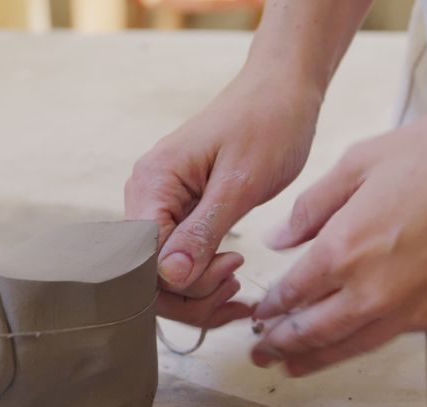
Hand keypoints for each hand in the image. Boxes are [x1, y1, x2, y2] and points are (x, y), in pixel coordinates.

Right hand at [125, 71, 321, 327]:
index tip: (231, 269)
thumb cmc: (267, 124)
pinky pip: (178, 259)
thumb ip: (202, 231)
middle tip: (237, 285)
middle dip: (192, 295)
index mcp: (152, 183)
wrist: (282, 91)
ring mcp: (159, 205)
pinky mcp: (179, 211)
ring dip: (199, 291)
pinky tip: (231, 277)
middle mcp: (145, 195)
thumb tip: (170, 277)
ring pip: (163, 274)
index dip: (183, 282)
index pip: (144, 260)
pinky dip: (204, 277)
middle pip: (148, 275)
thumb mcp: (240, 183)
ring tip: (238, 281)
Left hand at [251, 107, 426, 374]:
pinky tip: (362, 333)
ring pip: (355, 346)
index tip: (259, 315)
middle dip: (281, 346)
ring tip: (295, 366)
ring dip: (319, 358)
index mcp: (344, 250)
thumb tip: (278, 240)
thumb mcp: (362, 161)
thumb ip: (312, 207)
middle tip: (261, 354)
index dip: (270, 308)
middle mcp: (374, 292)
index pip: (291, 294)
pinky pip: (402, 332)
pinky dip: (374, 336)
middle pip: (314, 333)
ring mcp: (416, 310)